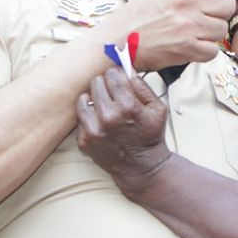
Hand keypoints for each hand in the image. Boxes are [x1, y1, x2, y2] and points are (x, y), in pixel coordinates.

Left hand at [76, 67, 172, 196]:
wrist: (142, 167)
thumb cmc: (150, 136)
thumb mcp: (158, 108)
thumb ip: (142, 86)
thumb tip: (126, 70)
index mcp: (128, 107)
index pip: (112, 74)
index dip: (118, 75)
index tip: (120, 79)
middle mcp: (108, 117)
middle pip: (97, 82)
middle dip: (106, 85)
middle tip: (114, 95)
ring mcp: (94, 130)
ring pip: (83, 97)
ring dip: (94, 99)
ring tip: (105, 108)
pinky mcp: (84, 140)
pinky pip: (80, 116)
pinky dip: (89, 116)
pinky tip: (101, 122)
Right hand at [99, 0, 235, 70]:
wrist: (116, 42)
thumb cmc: (140, 15)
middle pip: (229, 3)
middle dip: (221, 13)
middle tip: (205, 19)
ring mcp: (187, 24)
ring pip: (222, 28)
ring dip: (211, 34)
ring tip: (191, 33)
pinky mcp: (187, 48)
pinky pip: (213, 50)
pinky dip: (203, 52)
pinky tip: (187, 47)